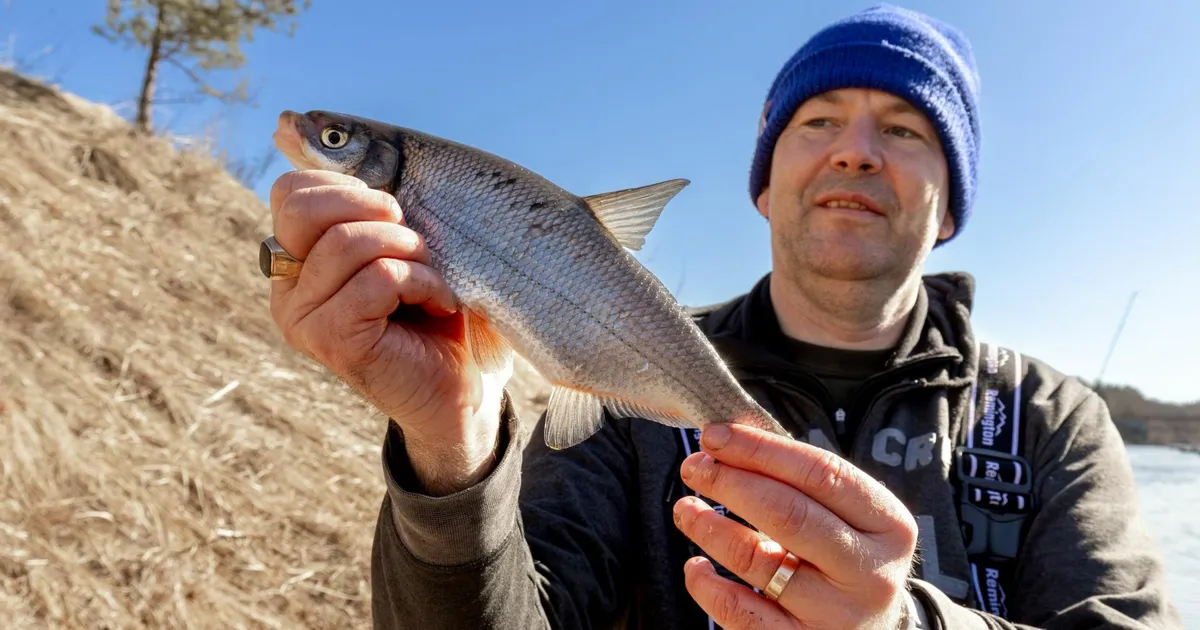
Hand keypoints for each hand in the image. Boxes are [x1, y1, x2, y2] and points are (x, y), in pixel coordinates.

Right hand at [267, 170, 510, 494]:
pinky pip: (377, 278)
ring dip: (410, 252)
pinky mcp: (332, 341)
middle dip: (375, 210)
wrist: (467, 387)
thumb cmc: (438, 307)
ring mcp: (302, 319)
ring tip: (432, 281)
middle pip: (305, 207)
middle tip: (414, 240)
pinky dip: (422, 283)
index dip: (352, 189)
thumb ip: (358, 197)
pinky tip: (437, 305)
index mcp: (295, 261)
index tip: (395, 217)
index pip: (291, 190)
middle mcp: (286, 290)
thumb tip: (287, 123)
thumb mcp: (400, 239)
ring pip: (349, 242)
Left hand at [673, 423, 918, 628]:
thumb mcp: (849, 517)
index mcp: (889, 526)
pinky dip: (707, 585)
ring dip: (710, 528)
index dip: (761, 449)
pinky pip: (740, 613)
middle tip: (694, 466)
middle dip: (730, 482)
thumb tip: (729, 441)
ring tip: (686, 509)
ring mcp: (837, 616)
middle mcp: (870, 573)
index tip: (715, 434)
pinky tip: (697, 566)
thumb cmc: (848, 558)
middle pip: (788, 514)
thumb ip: (802, 481)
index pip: (821, 473)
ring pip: (757, 562)